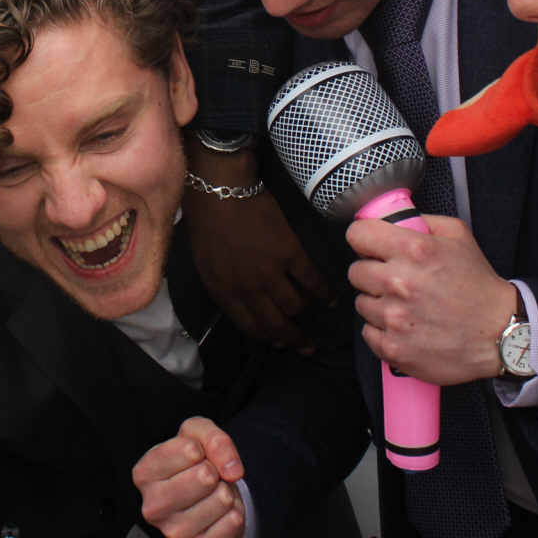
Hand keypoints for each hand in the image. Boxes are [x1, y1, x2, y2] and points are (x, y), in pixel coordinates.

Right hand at [134, 417, 247, 537]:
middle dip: (215, 472)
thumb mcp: (198, 435)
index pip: (190, 450)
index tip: (194, 458)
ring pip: (222, 499)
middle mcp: (152, 506)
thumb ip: (214, 439)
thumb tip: (231, 470)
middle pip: (205, 476)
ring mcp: (173, 532)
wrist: (206, 496)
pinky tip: (219, 514)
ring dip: (225, 493)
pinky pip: (233, 522)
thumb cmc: (194, 462)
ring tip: (211, 495)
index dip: (202, 449)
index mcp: (144, 474)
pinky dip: (235, 513)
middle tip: (206, 478)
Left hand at [182, 143, 332, 351]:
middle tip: (306, 346)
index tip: (279, 343)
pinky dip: (324, 292)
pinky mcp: (289, 253)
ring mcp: (269, 272)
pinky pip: (311, 280)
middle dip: (293, 339)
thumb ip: (224, 287)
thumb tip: (243, 303)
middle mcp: (247, 288)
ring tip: (314, 311)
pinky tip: (331, 298)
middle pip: (275, 324)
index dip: (268, 338)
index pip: (250, 327)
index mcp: (224, 292)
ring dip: (307, 312)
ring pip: (295, 306)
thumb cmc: (208, 224)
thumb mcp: (206, 264)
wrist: (220, 192)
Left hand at [347, 215, 517, 384]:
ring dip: (379, 303)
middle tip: (395, 280)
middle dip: (373, 273)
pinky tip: (405, 326)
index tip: (371, 247)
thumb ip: (422, 222)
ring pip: (361, 303)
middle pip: (355, 271)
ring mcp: (394, 318)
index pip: (357, 235)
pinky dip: (383, 330)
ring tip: (406, 306)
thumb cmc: (479, 287)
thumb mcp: (458, 236)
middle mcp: (399, 283)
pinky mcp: (394, 348)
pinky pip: (368, 332)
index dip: (364, 240)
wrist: (499, 334)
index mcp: (414, 250)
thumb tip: (392, 220)